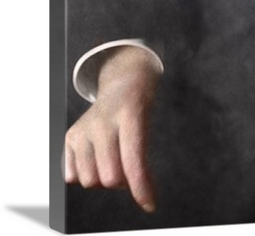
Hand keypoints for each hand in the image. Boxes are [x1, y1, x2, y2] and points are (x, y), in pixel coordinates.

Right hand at [64, 46, 161, 212]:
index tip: (150, 205)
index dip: (141, 187)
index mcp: (130, 115)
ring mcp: (84, 127)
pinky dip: (85, 175)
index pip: (134, 160)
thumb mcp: (150, 127)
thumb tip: (146, 202)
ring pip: (89, 180)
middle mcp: (103, 121)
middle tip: (128, 167)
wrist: (125, 82)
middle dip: (122, 182)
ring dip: (103, 179)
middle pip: (109, 178)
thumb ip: (143, 161)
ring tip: (112, 161)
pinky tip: (95, 158)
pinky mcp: (71, 135)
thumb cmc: (140, 111)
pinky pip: (71, 176)